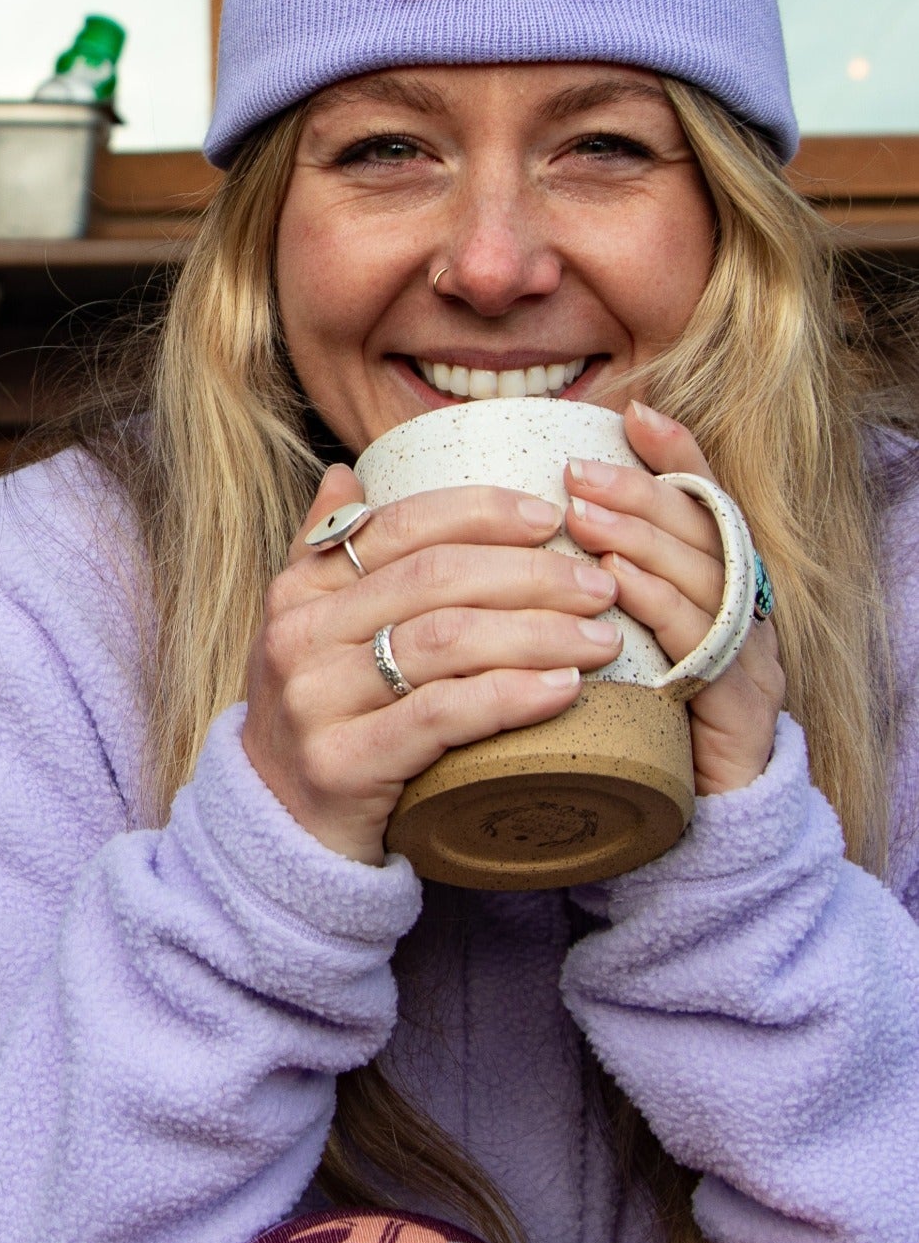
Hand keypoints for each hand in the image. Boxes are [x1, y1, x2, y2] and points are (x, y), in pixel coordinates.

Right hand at [242, 465, 623, 864]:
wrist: (274, 828)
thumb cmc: (318, 720)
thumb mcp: (307, 631)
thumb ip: (324, 552)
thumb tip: (350, 474)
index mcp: (298, 590)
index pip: (398, 527)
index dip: (479, 513)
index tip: (550, 517)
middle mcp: (298, 633)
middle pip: (433, 579)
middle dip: (528, 573)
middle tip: (599, 585)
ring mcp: (314, 698)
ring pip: (444, 641)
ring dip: (536, 632)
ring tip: (600, 638)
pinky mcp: (342, 762)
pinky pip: (441, 715)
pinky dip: (510, 696)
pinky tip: (563, 690)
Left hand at [564, 400, 783, 794]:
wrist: (670, 829)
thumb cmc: (614, 724)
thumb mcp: (589, 641)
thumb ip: (561, 581)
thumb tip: (497, 515)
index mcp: (706, 583)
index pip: (699, 502)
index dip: (674, 455)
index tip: (631, 413)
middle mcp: (736, 609)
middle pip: (702, 529)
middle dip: (641, 493)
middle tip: (578, 472)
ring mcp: (745, 655)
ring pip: (705, 577)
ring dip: (644, 540)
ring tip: (584, 515)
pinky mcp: (738, 707)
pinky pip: (704, 644)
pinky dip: (660, 607)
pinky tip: (617, 586)